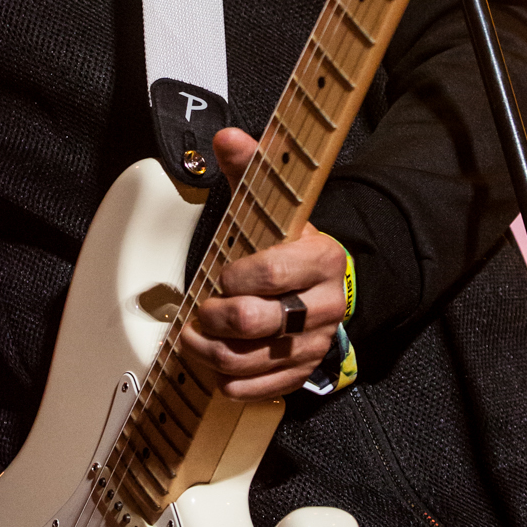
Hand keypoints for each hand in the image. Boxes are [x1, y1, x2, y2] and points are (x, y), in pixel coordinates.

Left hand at [178, 126, 346, 402]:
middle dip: (217, 316)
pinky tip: (219, 369)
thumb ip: (251, 170)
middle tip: (200, 310)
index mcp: (321, 258)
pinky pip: (266, 389)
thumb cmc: (290, 245)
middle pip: (259, 320)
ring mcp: (316, 342)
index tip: (221, 273)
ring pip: (255, 359)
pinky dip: (234, 383)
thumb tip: (227, 137)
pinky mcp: (305, 370)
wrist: (330, 285)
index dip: (236, 277)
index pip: (272, 273)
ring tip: (195, 338)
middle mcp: (325, 304)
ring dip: (214, 352)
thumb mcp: (274, 206)